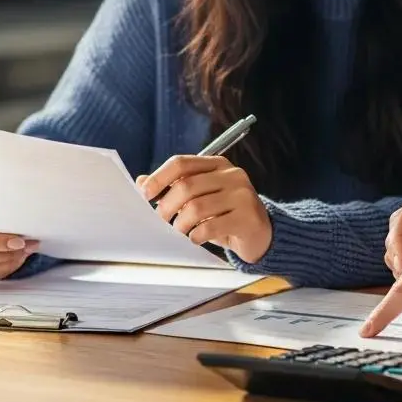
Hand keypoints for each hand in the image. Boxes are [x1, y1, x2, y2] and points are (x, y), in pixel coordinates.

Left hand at [137, 156, 272, 263]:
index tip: (145, 195)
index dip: (159, 177)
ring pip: (197, 208)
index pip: (182, 163)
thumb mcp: (201, 197)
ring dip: (181, 224)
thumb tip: (141, 182)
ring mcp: (242, 195)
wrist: (261, 233)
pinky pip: (211, 227)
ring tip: (181, 231)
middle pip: (187, 186)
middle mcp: (232, 175)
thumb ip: (174, 187)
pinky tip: (196, 238)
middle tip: (162, 220)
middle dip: (167, 206)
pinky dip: (196, 236)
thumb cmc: (225, 214)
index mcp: (218, 165)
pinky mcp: (247, 217)